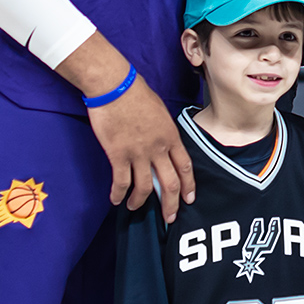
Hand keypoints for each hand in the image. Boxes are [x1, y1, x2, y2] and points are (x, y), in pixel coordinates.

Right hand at [58, 33, 192, 219]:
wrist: (114, 86)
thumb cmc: (136, 93)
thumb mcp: (160, 112)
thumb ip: (164, 131)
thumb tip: (164, 144)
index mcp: (171, 136)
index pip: (185, 166)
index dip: (188, 185)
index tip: (189, 199)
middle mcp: (158, 148)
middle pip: (170, 183)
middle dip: (170, 204)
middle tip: (169, 218)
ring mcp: (138, 153)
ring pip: (145, 187)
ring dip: (140, 202)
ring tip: (134, 208)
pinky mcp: (118, 155)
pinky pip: (121, 181)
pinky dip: (118, 194)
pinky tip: (116, 200)